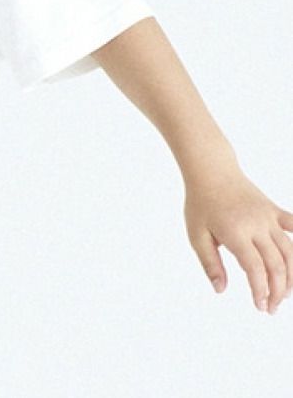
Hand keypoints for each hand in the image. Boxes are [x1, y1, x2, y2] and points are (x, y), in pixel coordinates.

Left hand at [184, 169, 292, 313]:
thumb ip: (210, 263)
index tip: (260, 306)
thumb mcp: (196, 234)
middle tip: (271, 307)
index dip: (261, 290)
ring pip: (290, 252)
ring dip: (291, 276)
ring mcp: (268, 217)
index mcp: (235, 232)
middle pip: (277, 264)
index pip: (255, 268)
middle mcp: (256, 225)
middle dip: (277, 290)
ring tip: (284, 294)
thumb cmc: (201, 203)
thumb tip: (221, 290)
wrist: (211, 170)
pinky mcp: (274, 210)